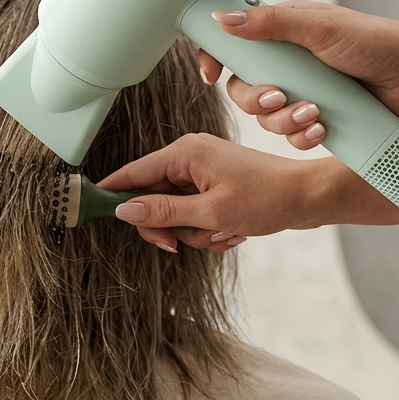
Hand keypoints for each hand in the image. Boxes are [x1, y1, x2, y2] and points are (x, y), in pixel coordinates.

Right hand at [98, 133, 398, 250]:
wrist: (308, 198)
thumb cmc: (265, 199)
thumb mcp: (210, 212)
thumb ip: (164, 212)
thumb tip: (124, 210)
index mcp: (184, 153)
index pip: (133, 174)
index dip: (114, 195)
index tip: (90, 210)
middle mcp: (189, 156)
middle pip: (151, 197)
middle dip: (166, 226)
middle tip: (178, 245)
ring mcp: (202, 170)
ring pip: (174, 211)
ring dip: (194, 232)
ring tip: (222, 233)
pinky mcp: (214, 183)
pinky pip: (194, 212)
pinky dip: (207, 228)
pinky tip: (231, 231)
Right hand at [197, 0, 398, 149]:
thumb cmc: (378, 42)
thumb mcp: (320, 28)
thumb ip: (269, 24)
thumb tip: (222, 19)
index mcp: (284, 31)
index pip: (234, 42)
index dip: (216, 57)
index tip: (210, 74)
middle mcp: (289, 61)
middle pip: (243, 87)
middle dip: (256, 100)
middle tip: (277, 98)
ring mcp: (303, 91)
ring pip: (266, 116)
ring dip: (284, 121)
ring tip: (314, 116)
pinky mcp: (318, 117)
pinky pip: (292, 135)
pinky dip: (303, 136)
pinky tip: (323, 129)